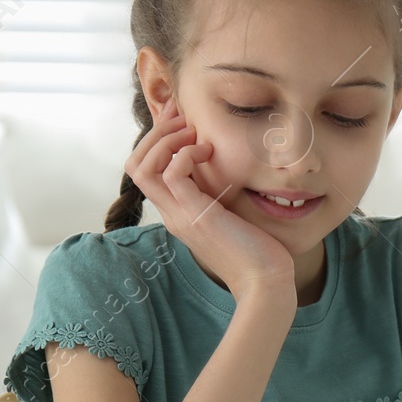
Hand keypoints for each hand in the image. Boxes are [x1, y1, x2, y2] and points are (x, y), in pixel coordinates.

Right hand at [126, 94, 295, 302]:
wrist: (266, 282)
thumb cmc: (257, 251)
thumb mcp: (231, 214)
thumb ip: (219, 194)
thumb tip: (225, 168)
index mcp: (177, 212)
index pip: (146, 170)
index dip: (158, 140)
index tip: (183, 122)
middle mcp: (172, 214)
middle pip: (135, 165)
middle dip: (156, 133)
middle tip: (184, 120)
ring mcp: (180, 215)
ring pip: (142, 167)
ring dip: (165, 140)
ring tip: (193, 132)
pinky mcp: (196, 216)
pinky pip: (172, 174)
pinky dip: (185, 153)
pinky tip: (208, 151)